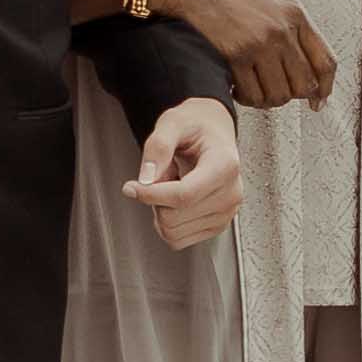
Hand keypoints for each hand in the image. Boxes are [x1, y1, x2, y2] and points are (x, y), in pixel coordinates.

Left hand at [126, 99, 242, 247]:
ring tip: (172, 185)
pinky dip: (169, 222)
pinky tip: (176, 200)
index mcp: (224, 165)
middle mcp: (231, 192)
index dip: (151, 195)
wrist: (213, 132)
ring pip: (174, 232)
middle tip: (162, 175)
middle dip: (156, 199)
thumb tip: (146, 179)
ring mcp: (226, 212)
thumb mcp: (173, 122)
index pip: (184, 195)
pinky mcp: (217, 226)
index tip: (131, 187)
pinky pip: (179, 239)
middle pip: (175, 217)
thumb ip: (158, 147)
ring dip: (161, 211)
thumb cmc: (196, 126)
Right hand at [151, 0, 335, 111]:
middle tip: (277, 92)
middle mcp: (282, 31)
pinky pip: (251, 94)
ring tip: (255, 90)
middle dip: (292, 96)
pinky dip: (246, 98)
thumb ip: (292, 24)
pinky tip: (238, 88)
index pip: (326, 63)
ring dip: (267, 100)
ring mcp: (259, 44)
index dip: (325, 89)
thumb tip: (307, 59)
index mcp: (296, 14)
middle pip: (304, 85)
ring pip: (278, 95)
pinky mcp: (235, 55)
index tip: (318, 102)